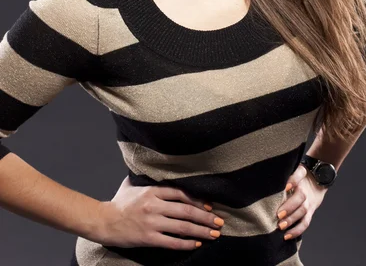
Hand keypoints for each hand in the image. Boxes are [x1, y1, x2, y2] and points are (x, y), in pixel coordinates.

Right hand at [92, 176, 223, 250]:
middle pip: (186, 210)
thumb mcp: (132, 184)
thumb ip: (144, 176)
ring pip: (183, 226)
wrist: (103, 222)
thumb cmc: (119, 203)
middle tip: (220, 221)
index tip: (210, 205)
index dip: (198, 199)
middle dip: (206, 216)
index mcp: (152, 190)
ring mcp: (152, 222)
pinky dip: (186, 243)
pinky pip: (172, 241)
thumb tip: (151, 165)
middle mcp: (154, 205)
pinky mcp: (148, 237)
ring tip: (214, 233)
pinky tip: (197, 243)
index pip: (181, 193)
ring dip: (201, 230)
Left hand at [276, 164, 327, 239]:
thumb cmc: (300, 175)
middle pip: (300, 197)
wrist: (318, 180)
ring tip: (280, 226)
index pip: (299, 174)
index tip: (285, 186)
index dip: (293, 180)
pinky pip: (305, 222)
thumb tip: (269, 177)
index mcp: (301, 175)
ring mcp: (308, 202)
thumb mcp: (295, 168)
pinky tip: (286, 235)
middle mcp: (305, 189)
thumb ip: (285, 171)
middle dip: (289, 206)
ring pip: (302, 211)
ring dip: (291, 219)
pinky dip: (296, 230)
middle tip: (278, 214)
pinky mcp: (310, 212)